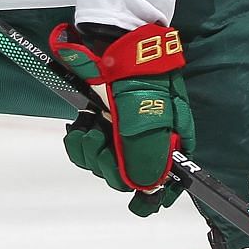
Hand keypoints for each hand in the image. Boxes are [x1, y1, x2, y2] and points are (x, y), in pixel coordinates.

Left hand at [50, 23, 193, 215]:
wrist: (113, 43)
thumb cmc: (139, 80)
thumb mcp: (148, 119)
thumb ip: (146, 157)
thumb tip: (147, 189)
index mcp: (169, 140)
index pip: (161, 182)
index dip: (150, 196)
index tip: (139, 204)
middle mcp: (146, 139)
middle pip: (125, 176)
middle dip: (108, 165)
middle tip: (101, 143)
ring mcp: (121, 130)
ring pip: (102, 163)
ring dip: (89, 151)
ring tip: (88, 128)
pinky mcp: (99, 121)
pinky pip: (85, 147)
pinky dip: (79, 140)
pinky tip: (80, 125)